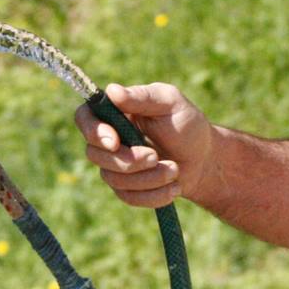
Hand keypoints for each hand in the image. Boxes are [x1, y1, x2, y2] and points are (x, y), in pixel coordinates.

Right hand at [74, 81, 214, 207]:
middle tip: (156, 157)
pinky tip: (173, 188)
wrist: (204, 160)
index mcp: (115, 112)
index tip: (115, 142)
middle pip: (95, 154)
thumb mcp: (170, 103)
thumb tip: (112, 90)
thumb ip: (142, 97)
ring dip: (147, 178)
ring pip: (113, 178)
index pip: (84, 118)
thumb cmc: (187, 124)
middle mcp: (109, 139)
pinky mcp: (126, 188)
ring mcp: (115, 165)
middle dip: (128, 161)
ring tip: (174, 170)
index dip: (93, 131)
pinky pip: (128, 197)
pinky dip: (153, 195)